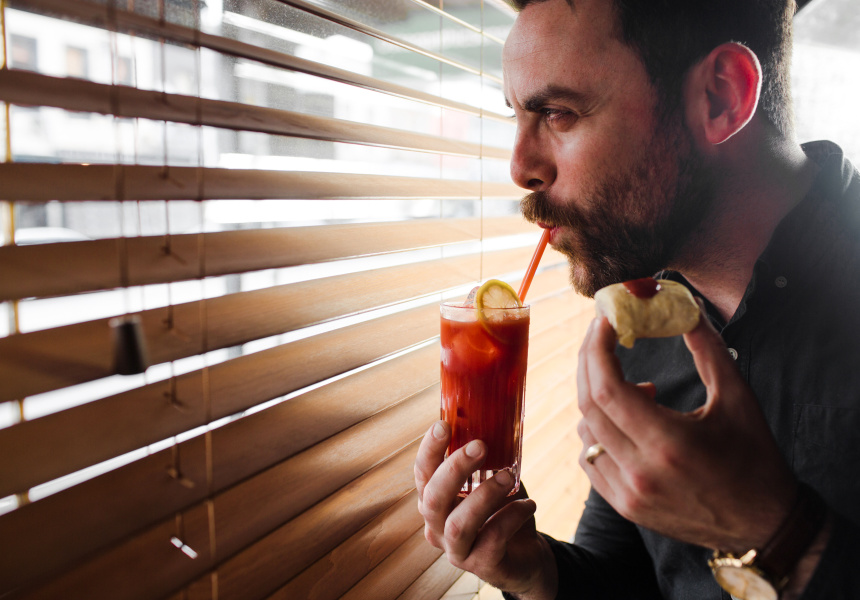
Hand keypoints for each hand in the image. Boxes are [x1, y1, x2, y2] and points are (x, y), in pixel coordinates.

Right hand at [415, 420, 557, 598]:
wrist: (525, 556)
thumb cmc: (503, 513)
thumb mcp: (492, 483)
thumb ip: (487, 461)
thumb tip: (496, 421)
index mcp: (435, 502)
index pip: (422, 474)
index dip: (429, 450)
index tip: (443, 424)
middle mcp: (437, 528)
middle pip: (432, 499)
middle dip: (454, 469)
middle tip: (480, 446)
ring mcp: (457, 551)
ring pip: (458, 524)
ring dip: (485, 495)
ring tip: (508, 477)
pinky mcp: (482, 566)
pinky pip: (493, 539)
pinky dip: (512, 517)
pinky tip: (528, 504)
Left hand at [576, 306, 797, 553]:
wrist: (765, 526)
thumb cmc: (755, 459)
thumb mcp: (739, 399)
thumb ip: (708, 350)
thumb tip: (684, 308)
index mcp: (669, 444)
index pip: (607, 388)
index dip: (598, 348)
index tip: (604, 320)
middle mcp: (641, 472)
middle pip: (589, 405)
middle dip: (590, 361)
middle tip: (603, 336)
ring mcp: (629, 494)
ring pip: (586, 431)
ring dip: (598, 399)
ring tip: (638, 391)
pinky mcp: (625, 507)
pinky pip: (590, 459)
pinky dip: (598, 431)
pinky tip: (628, 423)